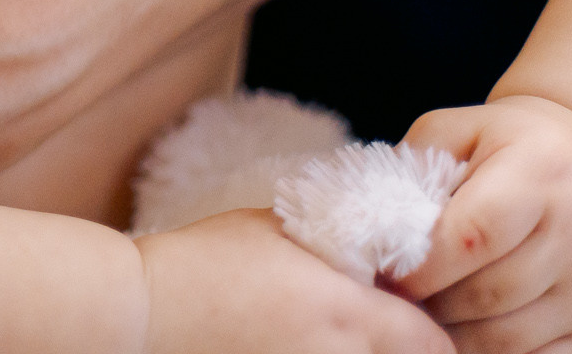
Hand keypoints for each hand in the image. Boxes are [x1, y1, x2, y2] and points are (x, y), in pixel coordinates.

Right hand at [139, 209, 451, 353]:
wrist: (140, 316)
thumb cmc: (200, 264)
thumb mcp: (273, 229)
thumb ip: (338, 244)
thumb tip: (381, 253)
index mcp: (344, 311)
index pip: (432, 344)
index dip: (428, 334)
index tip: (414, 321)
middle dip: (397, 347)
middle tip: (371, 326)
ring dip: (358, 353)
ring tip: (322, 333)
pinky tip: (293, 346)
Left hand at [394, 97, 571, 353]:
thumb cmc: (509, 145)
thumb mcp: (458, 131)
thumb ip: (414, 169)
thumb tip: (370, 227)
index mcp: (541, 175)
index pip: (475, 235)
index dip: (423, 265)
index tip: (385, 272)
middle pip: (489, 294)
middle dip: (431, 303)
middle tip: (393, 300)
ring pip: (510, 337)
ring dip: (455, 336)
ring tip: (422, 318)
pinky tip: (462, 333)